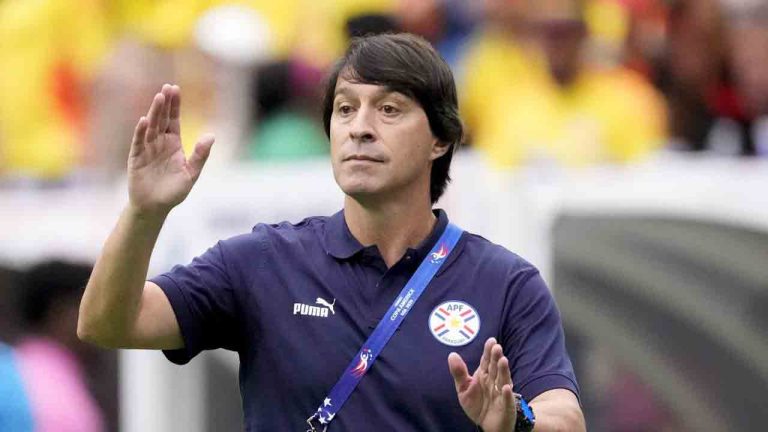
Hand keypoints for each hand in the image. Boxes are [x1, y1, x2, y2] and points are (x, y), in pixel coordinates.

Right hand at [127, 84, 214, 217]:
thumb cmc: (174, 191)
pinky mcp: (136, 158)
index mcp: (173, 144)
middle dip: (165, 104)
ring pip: (151, 127)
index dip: (175, 106)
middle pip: (162, 119)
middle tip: (168, 87)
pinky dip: (141, 132)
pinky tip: (144, 120)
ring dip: (154, 112)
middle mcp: (159, 143)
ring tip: (159, 98)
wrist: (155, 207)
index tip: (175, 89)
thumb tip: (211, 136)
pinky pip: (138, 142)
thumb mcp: (191, 173)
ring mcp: (147, 149)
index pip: (174, 120)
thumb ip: (200, 155)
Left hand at [448, 337, 516, 431]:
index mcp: (484, 375)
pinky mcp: (506, 407)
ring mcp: (501, 393)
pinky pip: (507, 400)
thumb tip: (452, 354)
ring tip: (503, 361)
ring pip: (503, 380)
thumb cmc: (476, 404)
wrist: (485, 424)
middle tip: (497, 348)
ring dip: (503, 371)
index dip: (488, 351)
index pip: (486, 361)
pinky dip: (507, 394)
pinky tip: (505, 387)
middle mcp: (494, 382)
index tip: (491, 340)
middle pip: (495, 368)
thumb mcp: (463, 389)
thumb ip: (458, 373)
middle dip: (496, 358)